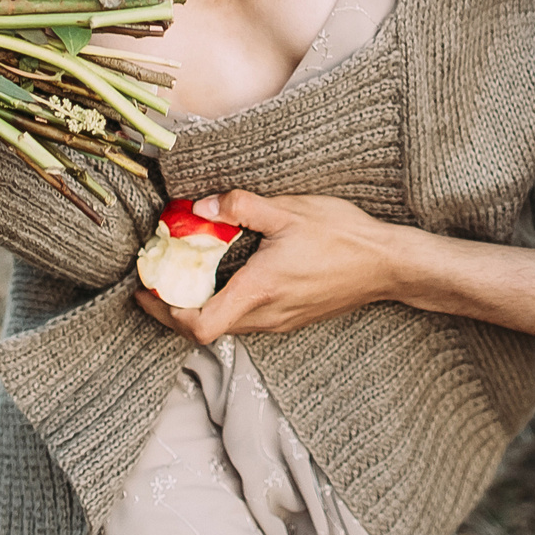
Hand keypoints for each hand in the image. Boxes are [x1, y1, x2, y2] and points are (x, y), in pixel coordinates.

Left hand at [133, 191, 400, 344]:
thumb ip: (241, 207)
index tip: (147, 293)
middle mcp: (267, 315)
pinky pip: (249, 319)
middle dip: (175, 309)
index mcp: (258, 291)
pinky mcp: (293, 318)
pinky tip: (229, 275)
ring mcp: (282, 321)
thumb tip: (202, 205)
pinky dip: (227, 303)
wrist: (388, 265)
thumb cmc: (343, 237)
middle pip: (206, 329)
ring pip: (228, 325)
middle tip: (158, 281)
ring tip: (189, 275)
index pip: (198, 325)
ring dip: (202, 306)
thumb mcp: (289, 211)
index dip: (164, 315)